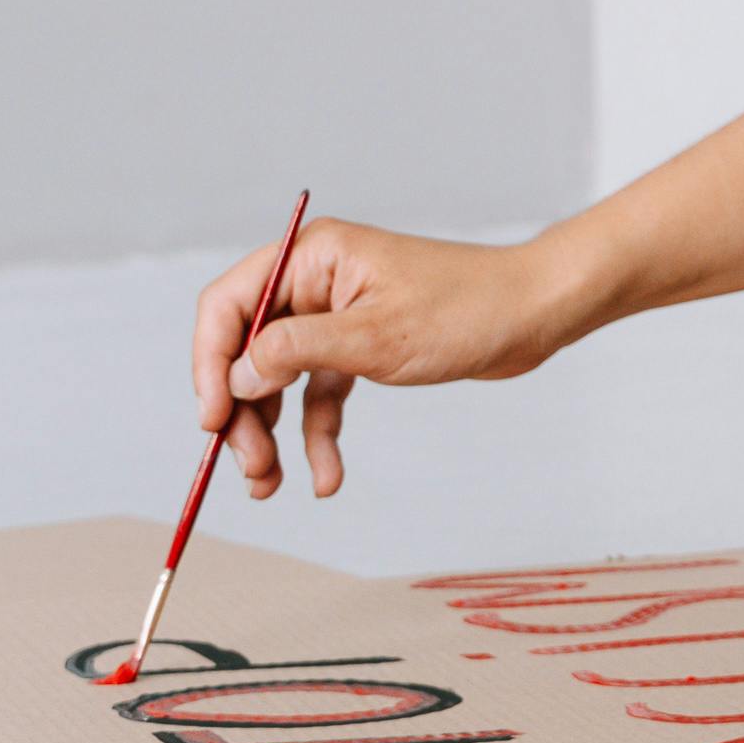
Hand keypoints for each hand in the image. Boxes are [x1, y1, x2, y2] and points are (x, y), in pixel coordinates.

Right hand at [187, 221, 574, 501]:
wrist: (534, 315)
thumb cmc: (466, 310)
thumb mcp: (376, 337)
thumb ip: (297, 352)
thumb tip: (236, 376)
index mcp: (313, 257)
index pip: (229, 305)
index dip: (210, 363)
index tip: (212, 419)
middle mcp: (317, 281)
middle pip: (248, 350)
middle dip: (242, 413)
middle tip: (250, 468)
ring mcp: (337, 315)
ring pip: (279, 380)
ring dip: (270, 433)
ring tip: (270, 485)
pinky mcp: (361, 347)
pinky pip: (320, 395)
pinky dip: (318, 435)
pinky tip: (326, 477)